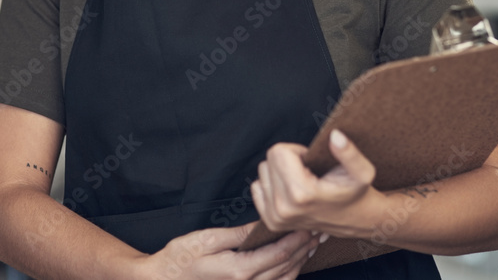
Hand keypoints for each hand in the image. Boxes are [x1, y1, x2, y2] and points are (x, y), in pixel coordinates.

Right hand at [139, 222, 317, 279]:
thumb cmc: (179, 259)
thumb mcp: (207, 239)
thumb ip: (239, 234)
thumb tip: (263, 223)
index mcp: (238, 272)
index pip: (279, 253)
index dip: (297, 238)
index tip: (309, 224)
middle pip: (285, 267)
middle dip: (303, 248)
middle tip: (318, 231)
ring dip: (299, 263)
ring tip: (310, 245)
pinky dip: (286, 276)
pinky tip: (291, 264)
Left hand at [252, 129, 380, 237]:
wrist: (355, 219)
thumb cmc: (356, 192)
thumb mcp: (362, 170)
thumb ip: (349, 152)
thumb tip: (334, 135)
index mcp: (301, 194)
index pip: (278, 152)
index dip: (297, 151)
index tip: (311, 162)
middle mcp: (284, 208)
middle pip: (269, 161)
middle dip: (288, 160)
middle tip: (308, 171)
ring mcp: (276, 217)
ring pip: (263, 173)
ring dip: (280, 172)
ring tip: (302, 181)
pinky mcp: (271, 222)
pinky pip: (258, 188)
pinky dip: (273, 185)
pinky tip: (291, 190)